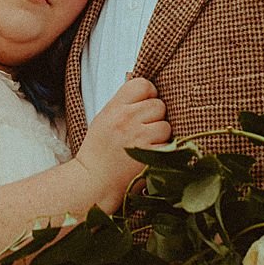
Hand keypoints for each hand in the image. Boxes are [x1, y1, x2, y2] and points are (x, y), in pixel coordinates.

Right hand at [75, 76, 170, 212]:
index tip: (145, 105)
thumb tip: (141, 83)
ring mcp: (140, 138)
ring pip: (166, 125)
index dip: (149, 94)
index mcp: (115, 108)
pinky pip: (169, 144)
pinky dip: (163, 151)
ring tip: (144, 145)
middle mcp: (127, 119)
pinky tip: (149, 156)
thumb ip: (123, 102)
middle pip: (158, 105)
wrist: (95, 181)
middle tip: (143, 130)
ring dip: (160, 135)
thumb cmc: (99, 151)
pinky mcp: (151, 156)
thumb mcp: (104, 118)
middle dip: (154, 117)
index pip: (143, 84)